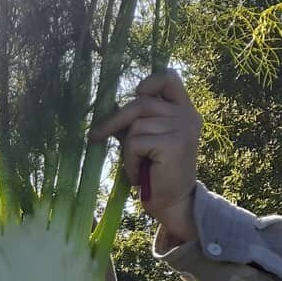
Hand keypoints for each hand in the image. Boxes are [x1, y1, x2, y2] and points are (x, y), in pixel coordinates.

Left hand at [89, 69, 201, 243]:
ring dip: (127, 150)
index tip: (136, 93)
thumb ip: (135, 121)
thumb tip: (108, 106)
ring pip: (135, 126)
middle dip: (114, 120)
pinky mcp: (174, 143)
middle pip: (141, 103)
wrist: (172, 202)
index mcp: (183, 109)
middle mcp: (186, 115)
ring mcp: (182, 128)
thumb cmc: (156, 172)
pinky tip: (141, 173)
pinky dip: (130, 160)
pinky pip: (135, 143)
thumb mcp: (146, 139)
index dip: (150, 81)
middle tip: (95, 136)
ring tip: (138, 165)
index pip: (169, 78)